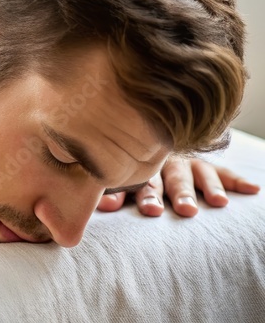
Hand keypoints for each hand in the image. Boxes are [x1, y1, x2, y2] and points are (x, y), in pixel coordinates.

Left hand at [97, 156, 260, 216]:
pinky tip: (252, 189)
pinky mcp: (204, 164)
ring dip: (208, 187)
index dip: (141, 196)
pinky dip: (235, 180)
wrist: (140, 140)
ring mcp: (185, 162)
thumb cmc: (126, 172)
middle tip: (186, 210)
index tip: (148, 211)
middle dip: (178, 194)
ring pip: (197, 173)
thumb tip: (101, 206)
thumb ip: (112, 193)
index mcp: (136, 168)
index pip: (138, 182)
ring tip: (219, 202)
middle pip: (171, 178)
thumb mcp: (117, 182)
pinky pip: (222, 170)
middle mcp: (162, 163)